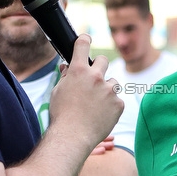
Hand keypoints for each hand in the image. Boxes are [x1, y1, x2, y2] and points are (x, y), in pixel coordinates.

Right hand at [49, 36, 123, 151]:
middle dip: (98, 66)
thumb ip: (66, 77)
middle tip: (93, 78)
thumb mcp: (58, 92)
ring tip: (95, 105)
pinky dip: (111, 105)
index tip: (87, 39)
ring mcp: (109, 90)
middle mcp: (95, 77)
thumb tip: (67, 67)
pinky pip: (116, 100)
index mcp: (78, 71)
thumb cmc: (61, 115)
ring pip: (112, 82)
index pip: (83, 44)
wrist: (72, 137)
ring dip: (106, 89)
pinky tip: (100, 115)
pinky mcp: (118, 104)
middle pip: (103, 60)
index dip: (85, 39)